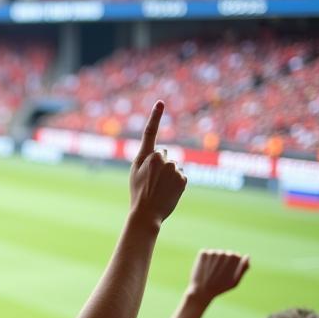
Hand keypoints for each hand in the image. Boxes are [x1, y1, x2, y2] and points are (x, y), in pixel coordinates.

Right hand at [129, 102, 186, 228]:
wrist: (146, 215)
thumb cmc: (137, 194)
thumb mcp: (135, 173)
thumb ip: (148, 158)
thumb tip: (164, 153)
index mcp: (147, 157)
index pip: (150, 133)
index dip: (155, 117)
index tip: (160, 102)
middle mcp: (162, 159)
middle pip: (164, 155)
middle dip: (160, 165)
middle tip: (151, 182)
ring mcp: (174, 169)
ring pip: (174, 166)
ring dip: (169, 175)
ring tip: (159, 189)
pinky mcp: (183, 179)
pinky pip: (181, 175)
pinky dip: (176, 183)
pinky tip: (168, 192)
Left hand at [187, 250, 249, 303]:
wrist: (200, 292)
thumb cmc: (219, 288)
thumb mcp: (235, 282)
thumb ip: (243, 269)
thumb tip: (247, 256)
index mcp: (234, 257)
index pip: (235, 256)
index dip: (230, 267)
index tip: (225, 275)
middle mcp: (224, 252)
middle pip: (225, 254)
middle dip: (222, 264)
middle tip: (217, 275)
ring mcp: (213, 252)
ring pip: (215, 255)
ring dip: (213, 262)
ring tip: (210, 274)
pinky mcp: (203, 253)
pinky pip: (206, 254)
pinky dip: (205, 261)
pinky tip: (204, 270)